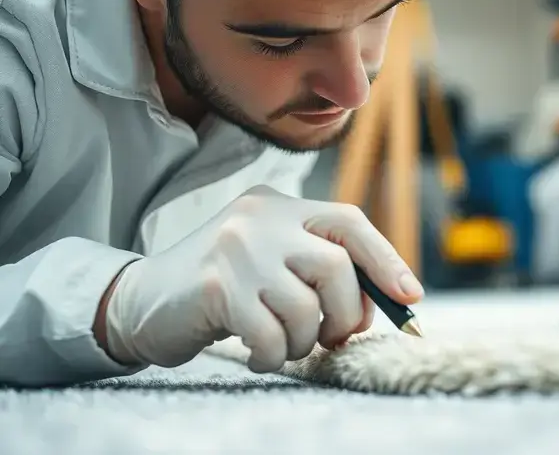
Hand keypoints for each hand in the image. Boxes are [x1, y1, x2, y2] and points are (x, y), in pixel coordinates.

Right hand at [98, 185, 423, 371]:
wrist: (143, 302)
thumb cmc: (223, 288)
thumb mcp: (273, 261)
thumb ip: (319, 268)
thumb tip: (386, 298)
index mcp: (279, 206)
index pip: (348, 223)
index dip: (386, 260)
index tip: (410, 296)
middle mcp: (260, 218)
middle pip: (336, 266)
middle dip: (346, 313)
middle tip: (333, 336)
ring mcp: (236, 249)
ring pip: (306, 306)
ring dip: (304, 341)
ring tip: (285, 345)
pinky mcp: (217, 286)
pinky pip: (272, 335)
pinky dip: (275, 356)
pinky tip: (259, 354)